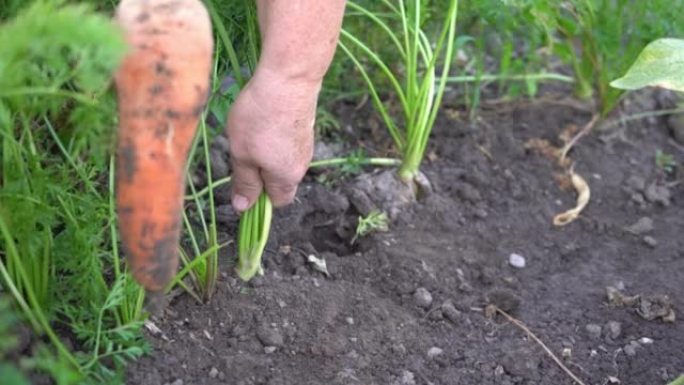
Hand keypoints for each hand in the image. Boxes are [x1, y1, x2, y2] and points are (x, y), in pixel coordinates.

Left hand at [226, 69, 318, 211]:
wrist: (288, 78)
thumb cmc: (260, 119)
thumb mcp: (242, 155)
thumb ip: (244, 183)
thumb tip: (244, 209)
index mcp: (287, 178)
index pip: (277, 202)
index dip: (259, 197)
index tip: (241, 181)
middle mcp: (301, 164)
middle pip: (280, 179)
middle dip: (260, 172)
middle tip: (241, 151)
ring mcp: (305, 143)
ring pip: (282, 157)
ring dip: (265, 151)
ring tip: (250, 130)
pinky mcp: (305, 125)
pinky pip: (286, 140)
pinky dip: (274, 135)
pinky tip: (262, 118)